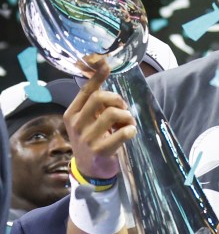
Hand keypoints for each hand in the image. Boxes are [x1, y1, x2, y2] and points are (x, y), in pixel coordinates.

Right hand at [64, 56, 135, 178]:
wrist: (90, 169)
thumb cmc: (92, 139)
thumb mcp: (87, 120)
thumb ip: (94, 103)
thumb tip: (103, 72)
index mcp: (72, 114)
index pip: (86, 91)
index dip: (97, 77)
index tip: (106, 64)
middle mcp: (76, 124)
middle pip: (100, 98)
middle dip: (118, 100)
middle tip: (124, 109)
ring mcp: (87, 138)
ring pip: (112, 113)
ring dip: (127, 116)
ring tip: (128, 123)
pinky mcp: (100, 150)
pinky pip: (122, 133)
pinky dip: (131, 130)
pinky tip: (130, 132)